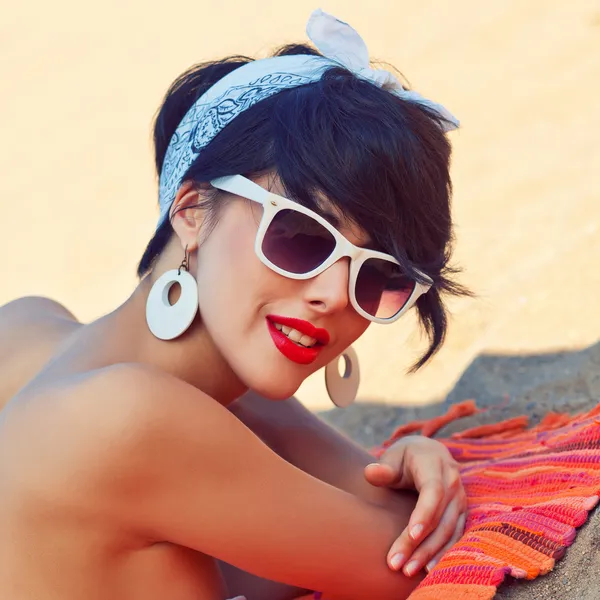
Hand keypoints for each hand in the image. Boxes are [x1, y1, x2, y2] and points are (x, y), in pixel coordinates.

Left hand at [364, 436, 466, 576]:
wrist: (427, 452)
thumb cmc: (404, 456)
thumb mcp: (392, 457)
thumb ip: (382, 468)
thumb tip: (370, 472)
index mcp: (434, 464)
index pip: (433, 492)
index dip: (424, 514)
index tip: (411, 535)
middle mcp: (452, 481)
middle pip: (440, 517)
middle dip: (420, 544)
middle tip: (398, 564)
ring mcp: (459, 497)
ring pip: (449, 530)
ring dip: (430, 553)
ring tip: (408, 570)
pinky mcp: (461, 511)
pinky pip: (455, 535)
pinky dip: (443, 552)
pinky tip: (428, 568)